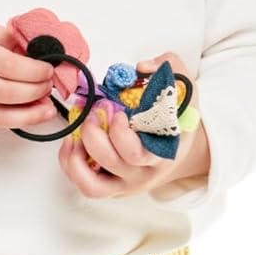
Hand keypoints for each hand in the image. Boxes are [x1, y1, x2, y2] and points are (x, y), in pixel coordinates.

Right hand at [0, 19, 57, 126]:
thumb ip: (10, 42)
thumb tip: (45, 56)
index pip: (7, 66)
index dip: (34, 72)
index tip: (50, 70)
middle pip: (5, 92)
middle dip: (35, 92)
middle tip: (50, 86)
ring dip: (28, 114)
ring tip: (47, 108)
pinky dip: (12, 120)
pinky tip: (29, 115)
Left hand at [58, 52, 211, 199]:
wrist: (181, 149)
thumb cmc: (176, 118)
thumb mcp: (183, 88)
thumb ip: (169, 66)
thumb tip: (141, 67)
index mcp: (164, 151)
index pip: (136, 154)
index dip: (119, 134)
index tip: (117, 113)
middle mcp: (145, 172)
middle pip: (110, 162)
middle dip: (93, 134)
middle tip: (94, 114)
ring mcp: (127, 184)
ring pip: (92, 183)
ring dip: (76, 155)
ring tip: (79, 133)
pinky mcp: (112, 188)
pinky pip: (86, 186)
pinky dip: (71, 166)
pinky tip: (74, 145)